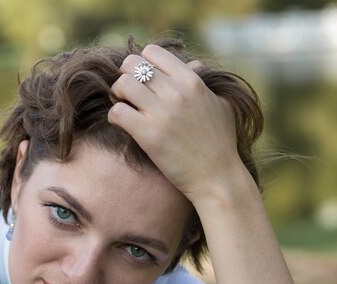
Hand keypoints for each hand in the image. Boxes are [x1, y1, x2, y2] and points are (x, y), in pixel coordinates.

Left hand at [108, 45, 243, 203]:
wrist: (217, 177)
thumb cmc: (221, 142)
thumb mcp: (221, 103)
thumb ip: (204, 81)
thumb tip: (193, 64)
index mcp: (192, 80)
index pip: (152, 52)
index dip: (142, 64)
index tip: (144, 80)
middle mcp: (176, 92)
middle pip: (132, 65)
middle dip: (126, 76)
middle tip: (129, 94)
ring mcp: (161, 112)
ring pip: (121, 84)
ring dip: (117, 95)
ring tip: (125, 108)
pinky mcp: (148, 134)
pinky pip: (117, 112)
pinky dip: (114, 117)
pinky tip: (124, 124)